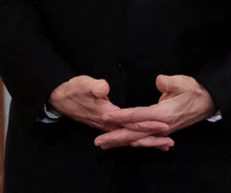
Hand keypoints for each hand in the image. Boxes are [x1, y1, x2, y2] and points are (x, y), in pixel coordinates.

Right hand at [49, 76, 172, 149]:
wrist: (60, 100)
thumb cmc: (73, 90)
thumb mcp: (82, 84)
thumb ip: (94, 86)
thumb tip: (104, 88)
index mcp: (106, 115)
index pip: (131, 121)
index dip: (148, 123)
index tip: (164, 124)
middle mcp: (108, 125)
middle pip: (134, 136)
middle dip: (152, 140)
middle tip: (170, 143)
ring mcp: (108, 128)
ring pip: (131, 139)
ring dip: (147, 143)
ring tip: (164, 146)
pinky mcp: (107, 127)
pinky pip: (126, 137)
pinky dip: (138, 141)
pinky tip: (146, 142)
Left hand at [95, 74, 215, 149]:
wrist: (208, 102)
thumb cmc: (194, 91)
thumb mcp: (182, 83)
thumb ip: (169, 82)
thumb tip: (160, 81)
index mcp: (163, 114)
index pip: (138, 116)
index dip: (121, 117)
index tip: (106, 117)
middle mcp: (161, 126)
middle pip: (135, 134)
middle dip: (116, 138)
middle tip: (98, 142)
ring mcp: (162, 130)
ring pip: (138, 139)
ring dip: (121, 142)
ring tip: (104, 144)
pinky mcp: (162, 130)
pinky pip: (144, 138)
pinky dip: (133, 141)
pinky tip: (124, 144)